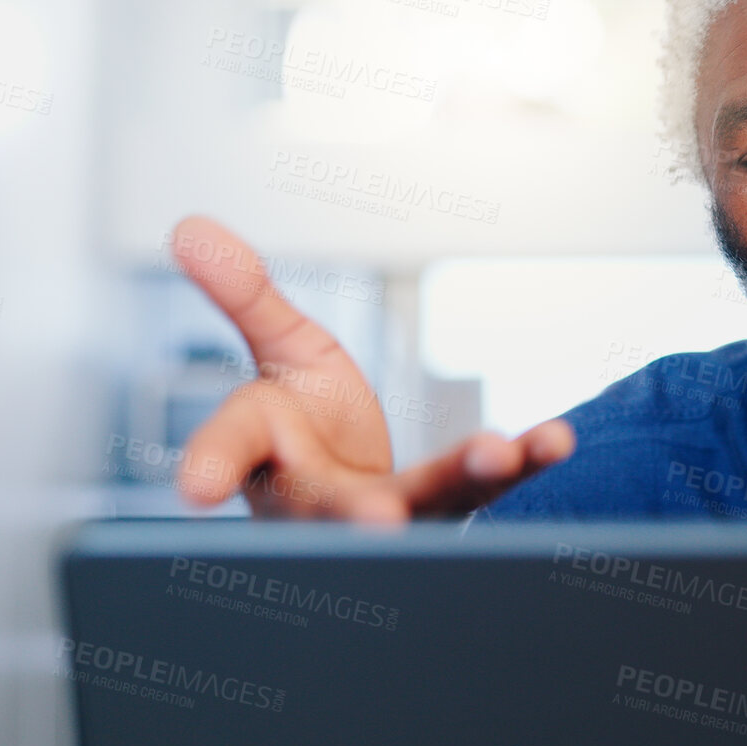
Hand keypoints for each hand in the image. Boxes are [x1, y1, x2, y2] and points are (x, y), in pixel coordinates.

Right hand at [165, 215, 573, 521]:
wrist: (348, 478)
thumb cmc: (303, 421)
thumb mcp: (277, 349)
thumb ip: (243, 295)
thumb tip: (191, 226)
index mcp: (263, 451)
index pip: (231, 448)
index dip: (210, 465)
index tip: (194, 488)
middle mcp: (321, 499)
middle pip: (334, 506)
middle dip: (358, 513)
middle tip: (379, 518)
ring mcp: (390, 511)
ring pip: (426, 500)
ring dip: (464, 476)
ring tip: (496, 455)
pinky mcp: (448, 503)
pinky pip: (486, 485)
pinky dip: (523, 462)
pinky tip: (555, 442)